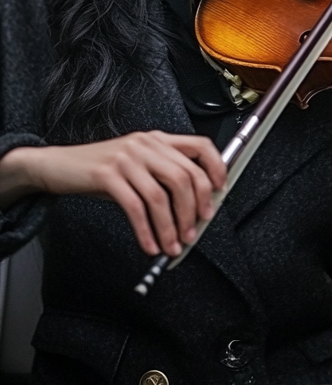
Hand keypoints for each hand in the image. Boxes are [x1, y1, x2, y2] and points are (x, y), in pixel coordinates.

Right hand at [1, 132, 225, 256]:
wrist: (57, 165)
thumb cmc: (100, 167)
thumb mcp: (137, 163)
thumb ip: (164, 174)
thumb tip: (194, 205)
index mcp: (158, 139)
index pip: (201, 146)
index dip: (216, 168)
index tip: (220, 192)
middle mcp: (146, 145)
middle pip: (185, 177)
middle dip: (194, 209)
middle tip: (195, 231)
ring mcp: (127, 159)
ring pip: (161, 196)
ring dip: (171, 226)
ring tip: (173, 245)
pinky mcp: (107, 175)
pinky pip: (135, 207)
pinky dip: (146, 231)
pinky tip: (150, 244)